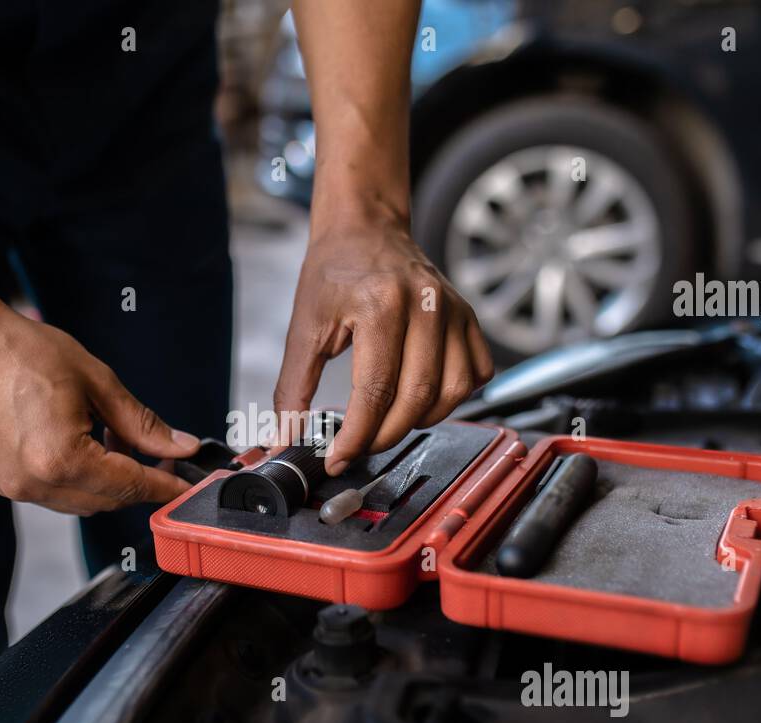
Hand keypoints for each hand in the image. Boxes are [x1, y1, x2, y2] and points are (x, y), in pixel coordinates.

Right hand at [0, 303, 200, 514]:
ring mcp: (12, 487)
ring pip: (80, 502)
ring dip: (106, 481)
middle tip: (159, 454)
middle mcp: (33, 483)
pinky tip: (80, 443)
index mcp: (61, 459)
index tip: (189, 483)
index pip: (129, 485)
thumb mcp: (97, 382)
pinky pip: (51, 493)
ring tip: (113, 438)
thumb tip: (181, 448)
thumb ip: (142, 424)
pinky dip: (75, 477)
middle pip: (107, 501)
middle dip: (137, 482)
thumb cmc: (24, 351)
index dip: (164, 486)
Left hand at [274, 214, 494, 474]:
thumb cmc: (333, 271)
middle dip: (384, 436)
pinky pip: (475, 374)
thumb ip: (292, 388)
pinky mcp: (468, 317)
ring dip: (420, 421)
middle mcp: (426, 305)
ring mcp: (454, 310)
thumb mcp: (303, 327)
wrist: (365, 226)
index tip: (338, 457)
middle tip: (358, 446)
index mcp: (381, 304)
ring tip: (388, 422)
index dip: (356, 436)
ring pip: (452, 392)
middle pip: (416, 398)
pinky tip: (422, 398)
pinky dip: (452, 398)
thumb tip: (285, 438)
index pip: (375, 391)